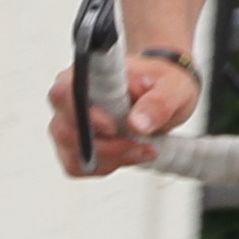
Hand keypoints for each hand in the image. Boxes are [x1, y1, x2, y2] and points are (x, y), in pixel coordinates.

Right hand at [48, 42, 197, 174]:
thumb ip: (158, 103)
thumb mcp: (172, 87)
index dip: (85, 114)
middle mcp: (70, 97)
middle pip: (66, 130)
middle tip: (139, 142)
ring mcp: (68, 122)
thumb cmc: (158, 83)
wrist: (160, 93)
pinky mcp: (72, 145)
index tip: (112, 127)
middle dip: (107, 146)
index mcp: (88, 73)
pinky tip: (125, 153)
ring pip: (72, 152)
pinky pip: (76, 165)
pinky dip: (105, 165)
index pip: (65, 91)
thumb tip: (137, 123)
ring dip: (110, 157)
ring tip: (140, 147)